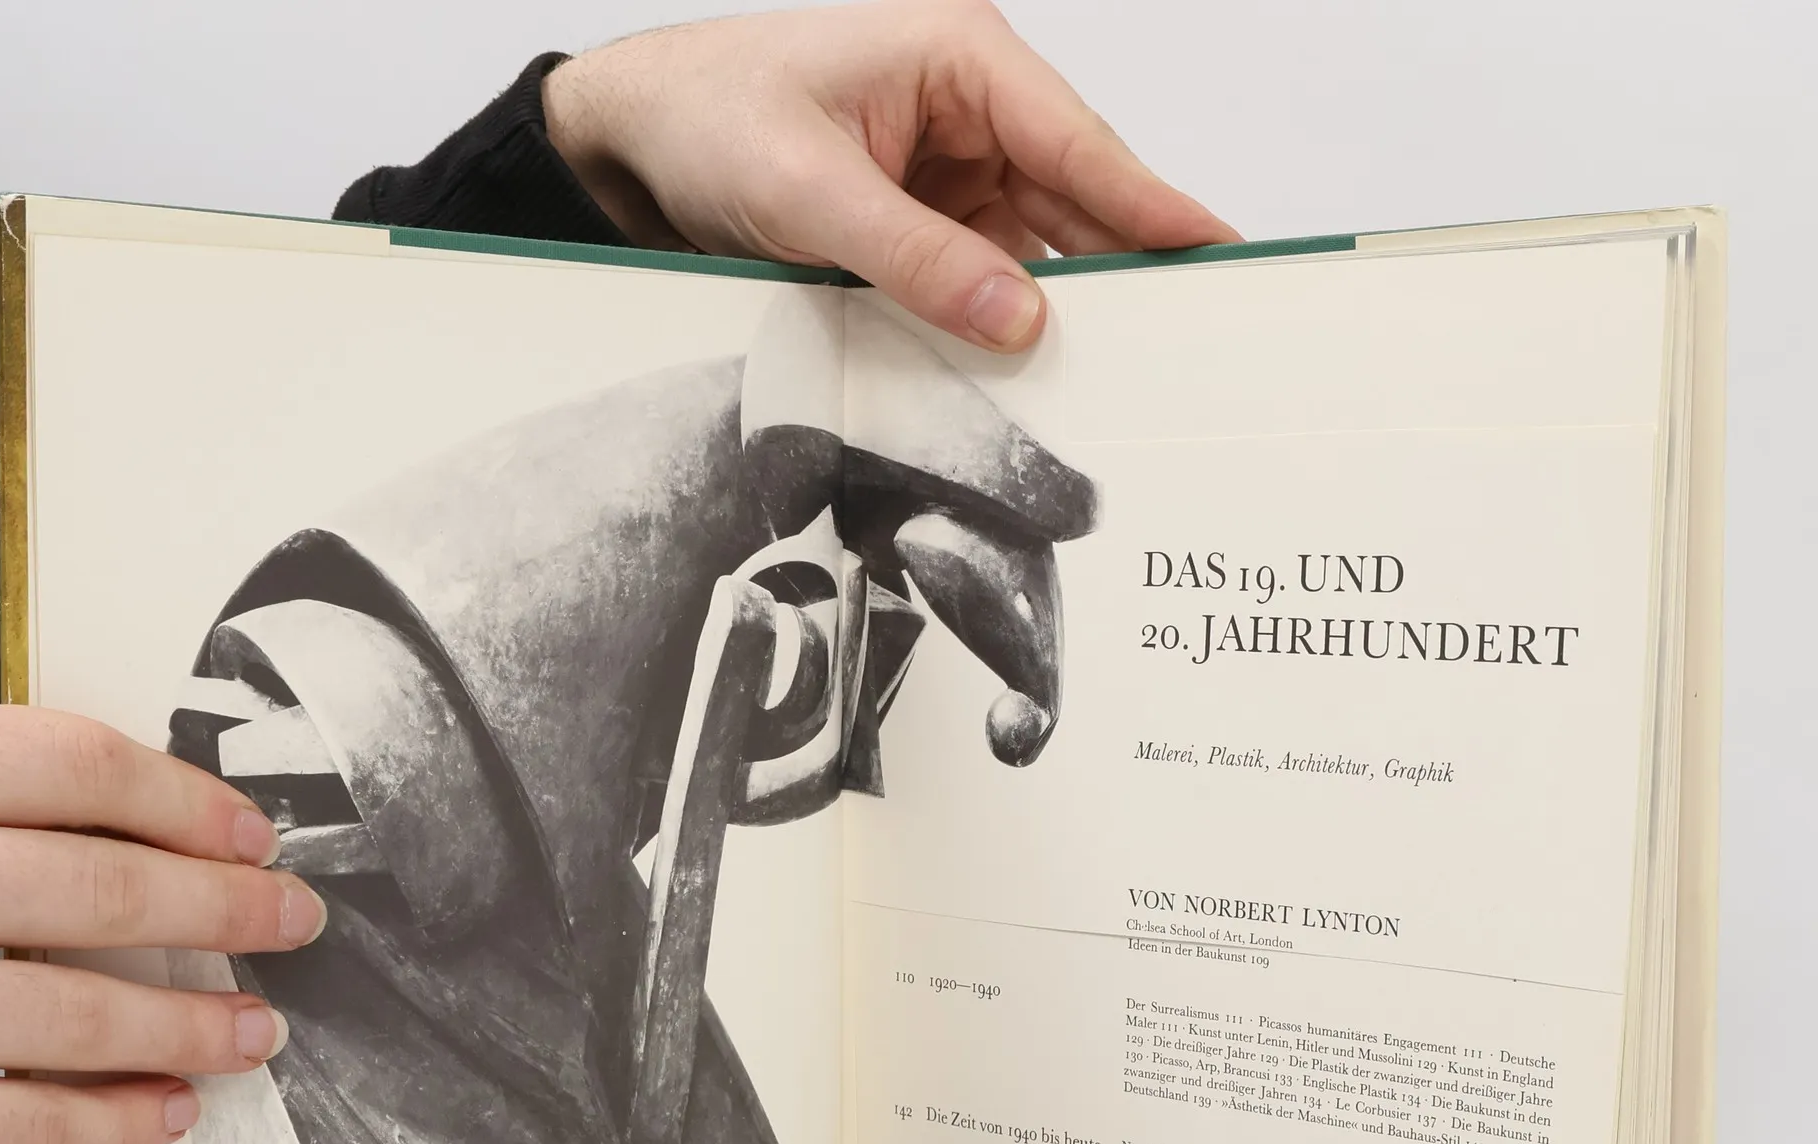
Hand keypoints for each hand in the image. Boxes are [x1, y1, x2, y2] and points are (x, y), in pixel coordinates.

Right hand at [0, 706, 327, 1143]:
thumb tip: (125, 833)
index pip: (65, 767)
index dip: (183, 801)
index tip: (252, 835)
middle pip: (95, 886)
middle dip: (222, 911)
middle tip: (292, 924)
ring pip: (71, 1012)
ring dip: (188, 1025)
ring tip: (256, 1032)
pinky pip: (9, 1125)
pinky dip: (107, 1123)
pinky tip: (166, 1110)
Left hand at [543, 0, 1236, 351]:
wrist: (632, 142)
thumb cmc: (706, 119)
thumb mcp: (807, 192)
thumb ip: (916, 258)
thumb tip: (1019, 319)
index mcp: (959, 59)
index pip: (1081, 142)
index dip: (1155, 207)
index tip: (1222, 254)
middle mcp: (970, 110)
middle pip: (1075, 200)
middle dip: (1125, 269)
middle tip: (1190, 339)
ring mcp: (950, 171)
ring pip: (1034, 249)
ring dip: (1060, 309)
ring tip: (1121, 374)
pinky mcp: (923, 223)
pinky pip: (982, 278)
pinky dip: (999, 324)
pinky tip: (1028, 374)